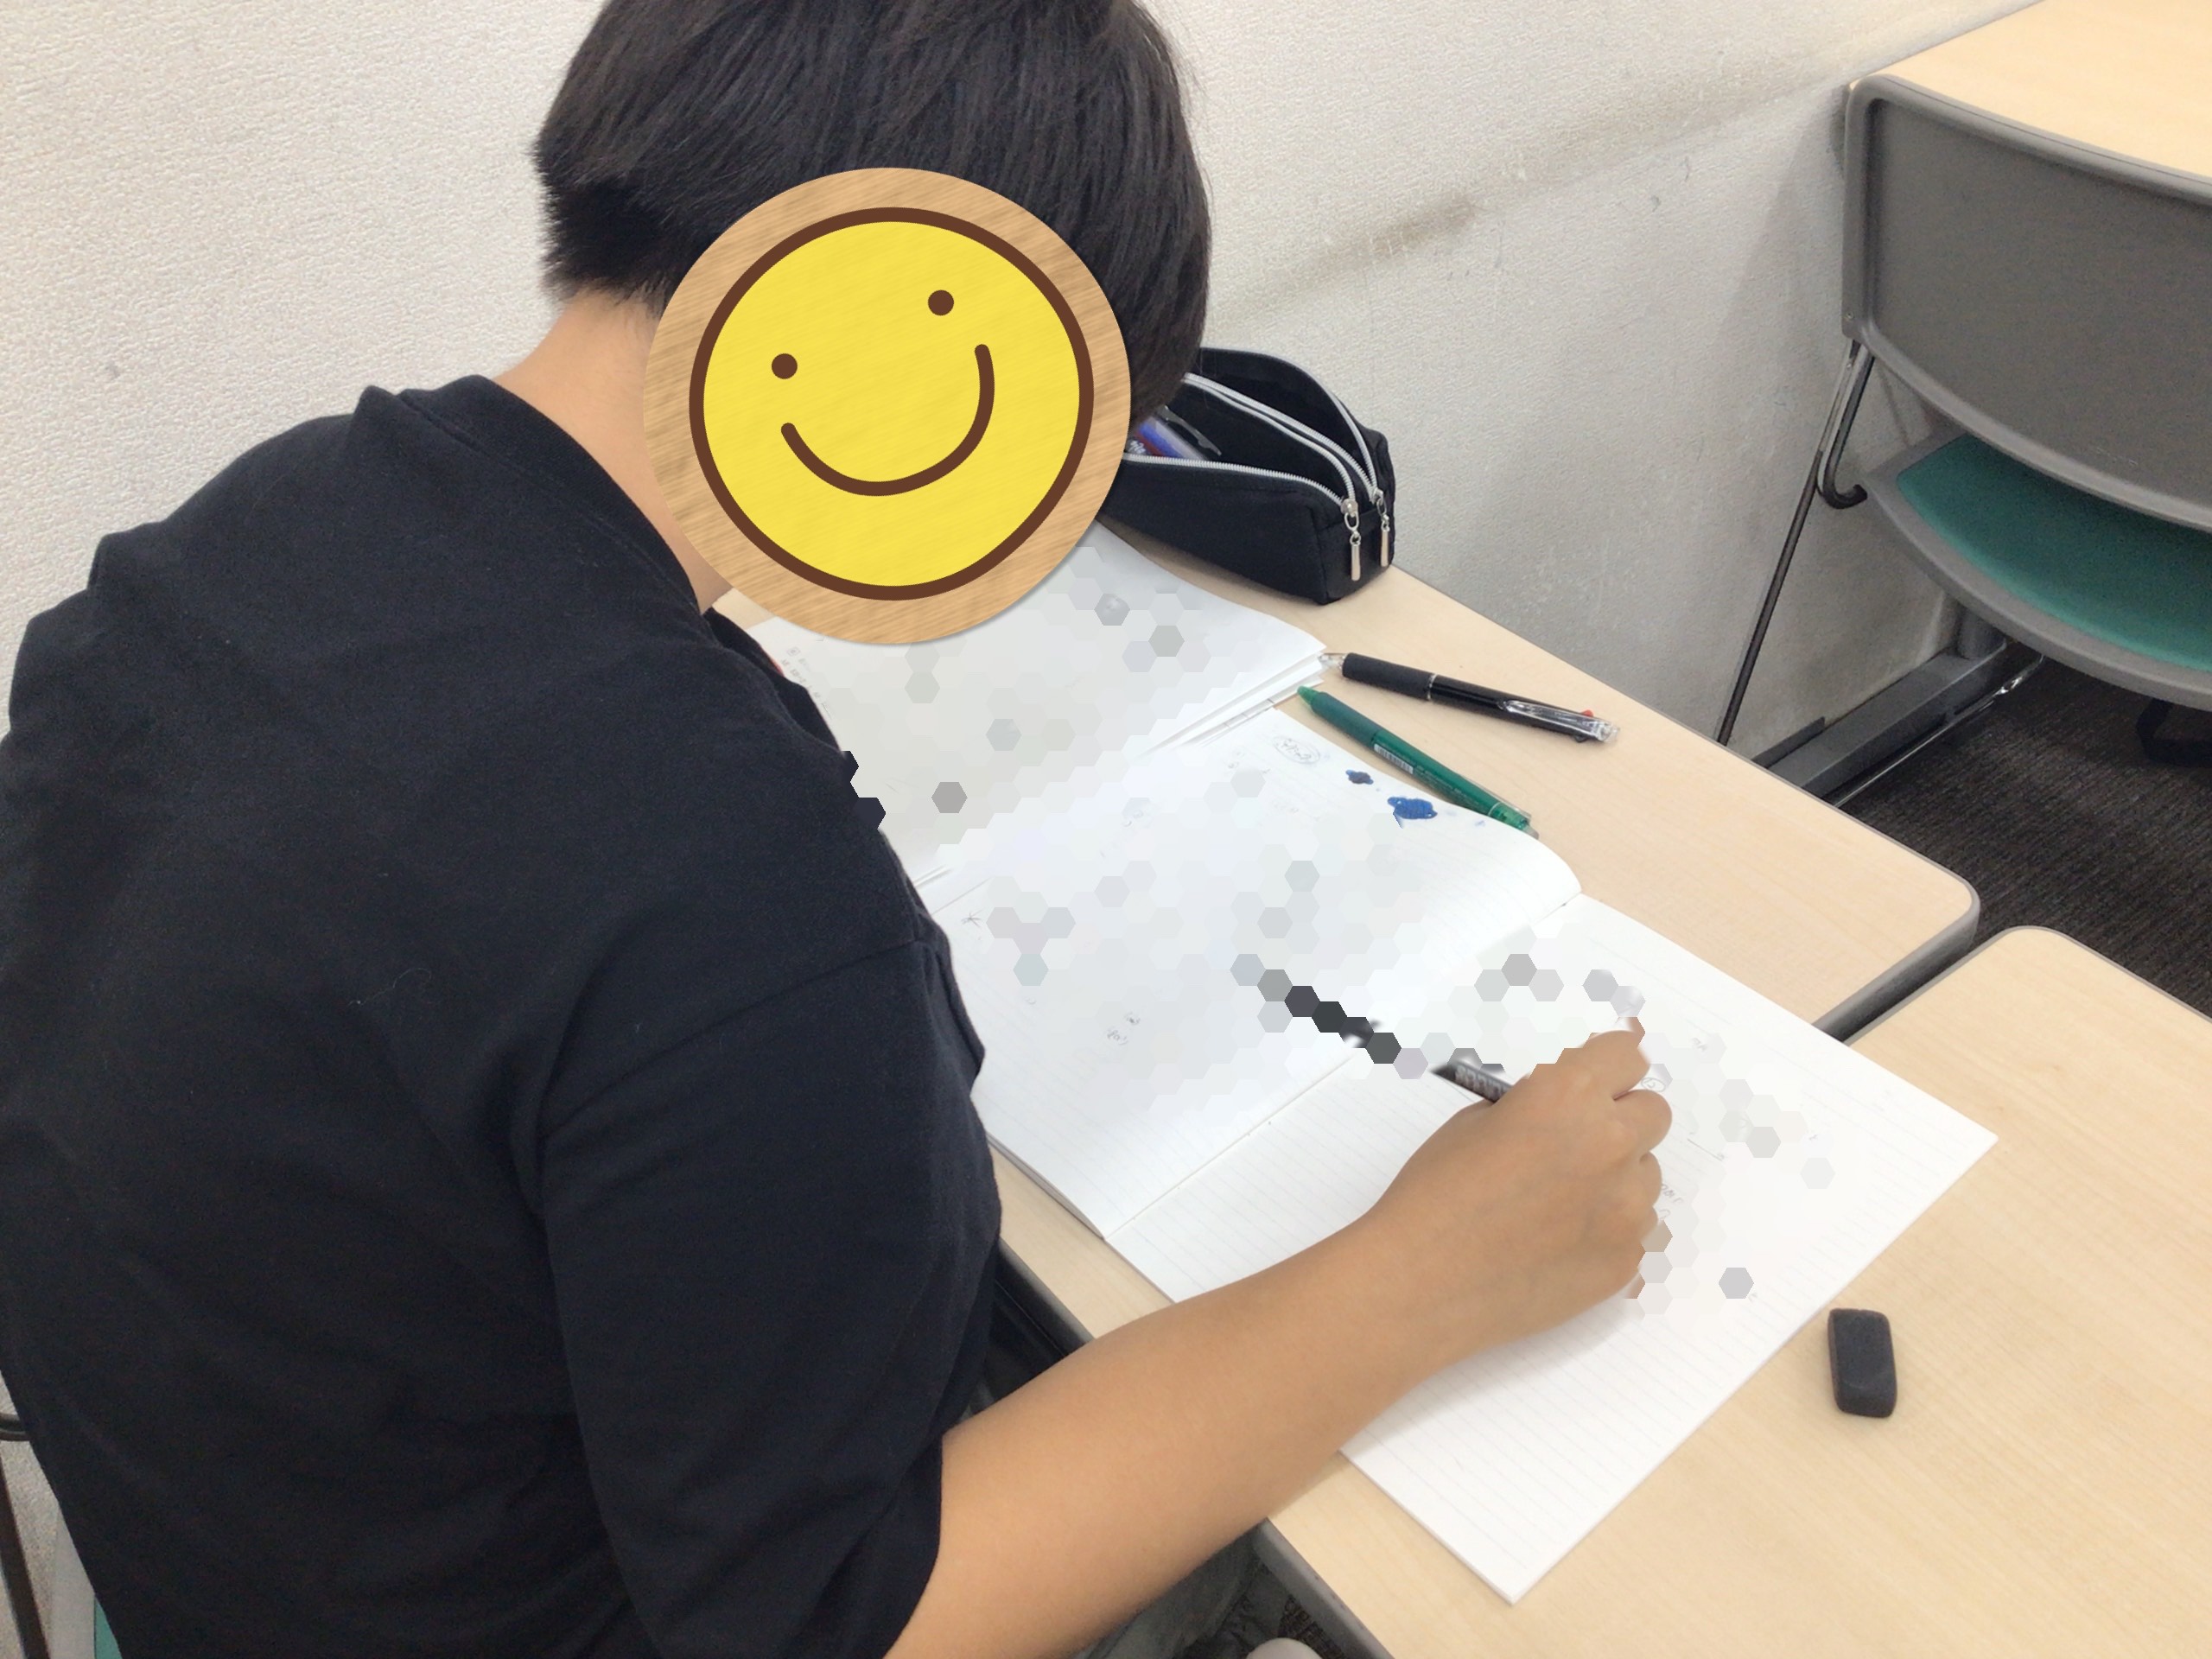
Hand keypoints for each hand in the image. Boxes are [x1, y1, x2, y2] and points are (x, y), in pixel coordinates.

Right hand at [1350, 1025, 1668, 1373]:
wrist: (1422, 1283)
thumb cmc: (1434, 1196)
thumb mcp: (1474, 1123)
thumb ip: (1536, 1107)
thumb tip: (1566, 1112)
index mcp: (1567, 1096)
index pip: (1627, 1054)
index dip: (1610, 1066)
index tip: (1601, 1078)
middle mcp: (1610, 1143)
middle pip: (1654, 1112)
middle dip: (1621, 1119)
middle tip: (1577, 1143)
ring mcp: (1627, 1207)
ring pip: (1647, 1175)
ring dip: (1617, 1178)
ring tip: (1559, 1204)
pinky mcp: (1628, 1259)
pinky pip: (1637, 1229)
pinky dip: (1607, 1229)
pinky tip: (1558, 1243)